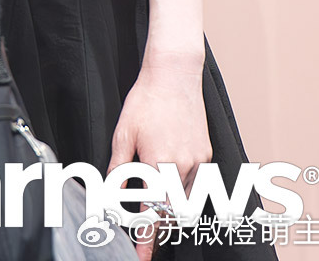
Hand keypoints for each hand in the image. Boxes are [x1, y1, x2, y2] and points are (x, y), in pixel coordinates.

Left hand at [107, 54, 210, 259]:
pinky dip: (182, 189)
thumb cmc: (145, 101)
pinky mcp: (206, 155)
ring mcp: (199, 163)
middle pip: (173, 213)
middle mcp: (184, 168)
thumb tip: (111, 191)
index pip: (153, 212)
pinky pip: (196, 183)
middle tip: (142, 233)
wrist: (174, 76)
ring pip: (187, 200)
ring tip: (153, 205)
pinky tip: (168, 180)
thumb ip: (119, 166)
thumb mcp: (123, 133)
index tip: (141, 256)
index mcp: (159, 164)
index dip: (147, 238)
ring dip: (171, 207)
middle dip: (159, 226)